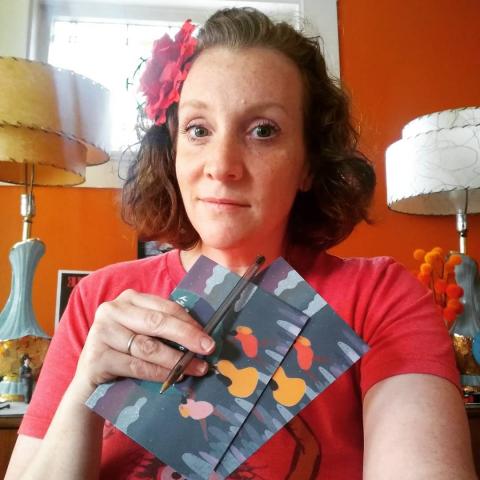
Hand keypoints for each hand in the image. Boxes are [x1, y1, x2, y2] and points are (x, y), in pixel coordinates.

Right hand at [73, 289, 214, 393]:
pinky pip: (137, 366)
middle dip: (187, 336)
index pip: (165, 307)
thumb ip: (163, 328)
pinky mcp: (96, 357)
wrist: (90, 382)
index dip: (189, 322)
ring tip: (197, 368)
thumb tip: (202, 336)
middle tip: (208, 349)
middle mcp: (112, 310)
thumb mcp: (142, 333)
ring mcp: (101, 332)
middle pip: (157, 323)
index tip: (208, 336)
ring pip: (148, 347)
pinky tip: (174, 378)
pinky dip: (159, 373)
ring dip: (177, 360)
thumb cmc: (124, 353)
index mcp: (129, 299)